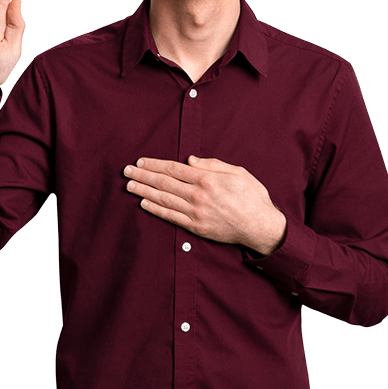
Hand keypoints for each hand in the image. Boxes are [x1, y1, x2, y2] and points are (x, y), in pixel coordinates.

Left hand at [124, 156, 286, 255]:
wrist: (260, 226)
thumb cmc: (252, 196)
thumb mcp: (238, 172)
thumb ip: (213, 164)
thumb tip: (190, 160)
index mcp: (208, 179)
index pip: (174, 169)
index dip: (155, 164)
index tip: (141, 161)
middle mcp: (198, 195)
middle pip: (164, 183)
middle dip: (143, 175)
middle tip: (126, 171)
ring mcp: (196, 213)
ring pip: (164, 199)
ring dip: (144, 191)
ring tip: (130, 185)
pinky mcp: (196, 227)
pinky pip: (171, 217)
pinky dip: (156, 210)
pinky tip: (144, 203)